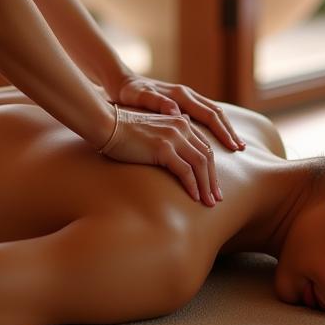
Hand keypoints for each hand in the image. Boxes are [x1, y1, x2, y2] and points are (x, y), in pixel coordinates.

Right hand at [96, 104, 223, 206]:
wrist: (108, 125)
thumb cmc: (126, 130)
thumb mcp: (153, 129)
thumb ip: (169, 134)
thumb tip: (179, 149)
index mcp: (180, 121)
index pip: (204, 146)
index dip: (211, 167)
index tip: (213, 185)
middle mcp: (181, 126)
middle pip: (206, 155)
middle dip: (213, 179)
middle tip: (216, 198)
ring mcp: (173, 137)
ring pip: (200, 164)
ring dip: (206, 185)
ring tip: (208, 203)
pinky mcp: (163, 148)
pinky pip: (185, 170)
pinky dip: (193, 185)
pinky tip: (194, 197)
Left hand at [110, 73, 245, 153]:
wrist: (122, 82)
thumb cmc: (129, 92)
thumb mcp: (139, 96)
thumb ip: (157, 102)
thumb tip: (176, 112)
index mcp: (180, 95)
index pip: (208, 114)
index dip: (222, 131)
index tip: (232, 147)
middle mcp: (187, 94)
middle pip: (216, 113)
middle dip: (229, 131)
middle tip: (240, 149)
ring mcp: (186, 98)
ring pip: (213, 112)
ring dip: (225, 128)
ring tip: (236, 146)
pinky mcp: (182, 102)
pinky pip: (205, 113)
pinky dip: (215, 125)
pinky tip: (218, 138)